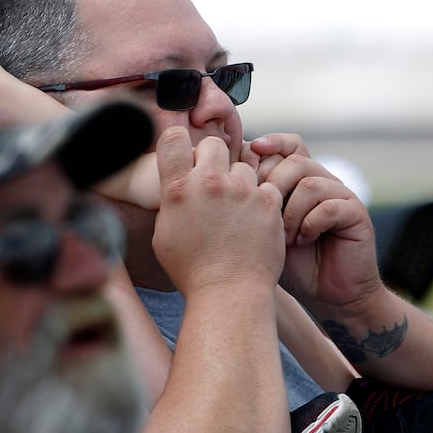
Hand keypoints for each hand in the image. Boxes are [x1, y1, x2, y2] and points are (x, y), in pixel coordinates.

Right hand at [152, 127, 284, 294]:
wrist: (229, 294)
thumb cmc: (192, 270)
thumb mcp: (163, 234)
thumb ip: (170, 201)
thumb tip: (172, 184)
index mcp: (178, 189)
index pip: (173, 138)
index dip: (178, 143)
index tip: (183, 155)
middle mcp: (209, 183)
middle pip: (212, 144)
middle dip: (213, 159)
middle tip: (213, 183)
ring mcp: (242, 190)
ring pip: (242, 166)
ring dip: (239, 182)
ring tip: (236, 210)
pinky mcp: (268, 201)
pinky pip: (265, 186)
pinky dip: (261, 199)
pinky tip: (254, 220)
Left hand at [249, 133, 379, 314]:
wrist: (326, 296)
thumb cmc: (289, 262)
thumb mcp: (262, 228)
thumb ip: (251, 199)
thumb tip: (227, 169)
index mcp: (301, 179)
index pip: (287, 145)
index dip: (269, 145)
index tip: (249, 154)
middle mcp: (322, 181)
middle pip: (295, 160)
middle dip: (273, 186)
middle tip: (263, 216)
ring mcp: (341, 196)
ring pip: (310, 182)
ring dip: (290, 211)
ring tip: (282, 236)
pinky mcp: (356, 213)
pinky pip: (329, 205)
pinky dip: (310, 223)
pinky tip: (301, 241)